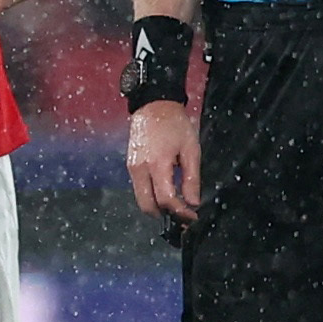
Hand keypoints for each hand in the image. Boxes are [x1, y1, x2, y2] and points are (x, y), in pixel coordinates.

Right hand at [127, 100, 200, 222]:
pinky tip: (165, 190)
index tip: (192, 216)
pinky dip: (151, 195)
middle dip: (165, 215)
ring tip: (175, 205)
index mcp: (157, 164)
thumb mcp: (191, 149)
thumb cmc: (175, 124)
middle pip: (148, 206)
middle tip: (182, 216)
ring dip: (157, 207)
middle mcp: (140, 169)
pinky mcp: (130, 165)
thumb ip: (191, 178)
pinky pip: (139, 189)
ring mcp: (132, 168)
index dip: (180, 212)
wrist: (153, 105)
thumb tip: (192, 202)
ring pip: (141, 200)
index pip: (165, 199)